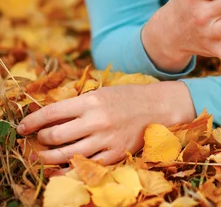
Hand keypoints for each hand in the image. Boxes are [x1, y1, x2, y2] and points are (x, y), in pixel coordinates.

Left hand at [17, 81, 194, 165]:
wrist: (157, 107)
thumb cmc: (126, 98)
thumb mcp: (101, 92)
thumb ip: (78, 104)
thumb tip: (51, 116)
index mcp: (91, 100)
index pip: (53, 112)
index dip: (33, 121)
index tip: (22, 126)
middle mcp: (96, 120)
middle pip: (55, 135)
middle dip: (40, 140)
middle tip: (36, 140)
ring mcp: (105, 139)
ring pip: (66, 154)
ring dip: (49, 157)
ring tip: (42, 156)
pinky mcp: (113, 154)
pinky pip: (85, 167)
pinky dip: (69, 169)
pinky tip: (61, 167)